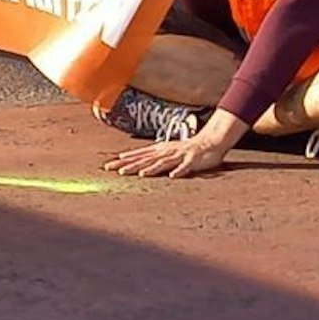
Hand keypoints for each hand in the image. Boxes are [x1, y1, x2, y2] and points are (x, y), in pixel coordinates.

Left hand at [103, 135, 230, 178]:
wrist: (210, 142)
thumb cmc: (185, 149)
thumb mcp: (165, 151)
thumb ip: (150, 156)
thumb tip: (132, 159)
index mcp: (159, 150)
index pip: (138, 155)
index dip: (123, 161)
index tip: (108, 166)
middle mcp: (166, 152)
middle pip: (146, 159)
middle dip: (131, 165)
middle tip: (116, 170)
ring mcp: (179, 156)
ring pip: (163, 163)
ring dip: (152, 168)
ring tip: (141, 174)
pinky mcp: (192, 161)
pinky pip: (185, 167)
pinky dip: (178, 171)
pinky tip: (172, 176)